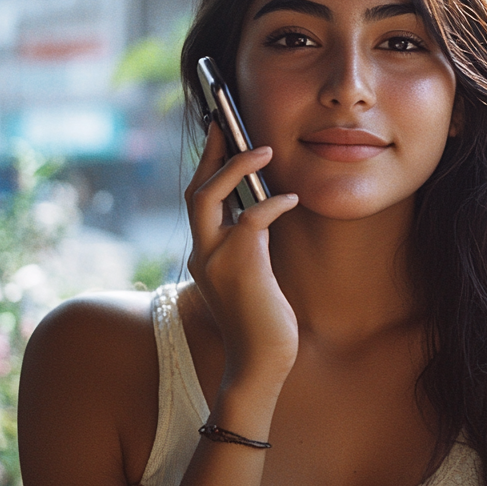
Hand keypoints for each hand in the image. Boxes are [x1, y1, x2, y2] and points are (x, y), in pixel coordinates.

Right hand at [185, 123, 299, 392]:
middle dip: (210, 154)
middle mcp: (201, 253)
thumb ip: (247, 244)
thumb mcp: (251, 273)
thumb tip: (258, 208)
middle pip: (194, 191)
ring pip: (209, 197)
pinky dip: (272, 203)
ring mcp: (215, 259)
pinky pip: (252, 219)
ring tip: (262, 149)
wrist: (261, 361)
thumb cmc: (262, 321)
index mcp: (203, 254)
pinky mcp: (239, 265)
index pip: (198, 201)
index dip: (207, 166)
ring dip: (235, 168)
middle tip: (226, 124)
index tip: (219, 137)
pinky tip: (292, 198)